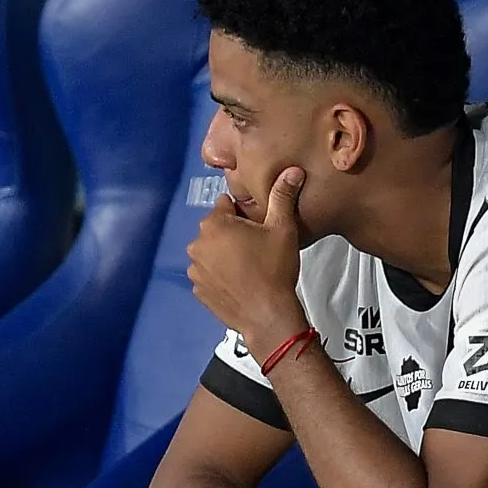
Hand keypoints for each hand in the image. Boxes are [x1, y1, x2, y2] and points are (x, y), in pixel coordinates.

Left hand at [187, 166, 307, 348]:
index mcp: (214, 224)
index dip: (243, 215)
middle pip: (215, 229)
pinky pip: (208, 274)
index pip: (225, 205)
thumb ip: (283, 197)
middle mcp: (197, 244)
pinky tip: (239, 283)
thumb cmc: (275, 270)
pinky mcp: (198, 290)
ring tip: (249, 267)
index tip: (258, 228)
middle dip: (232, 234)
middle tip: (256, 248)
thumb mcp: (283, 229)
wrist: (268, 317)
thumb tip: (292, 170)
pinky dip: (219, 275)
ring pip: (211, 252)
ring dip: (224, 255)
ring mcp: (195, 269)